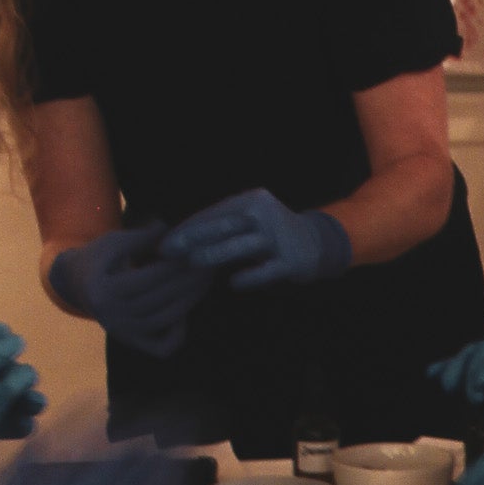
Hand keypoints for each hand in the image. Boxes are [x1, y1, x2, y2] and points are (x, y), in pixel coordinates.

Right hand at [49, 226, 211, 359]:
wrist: (76, 284)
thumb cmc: (99, 258)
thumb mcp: (113, 242)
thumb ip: (142, 238)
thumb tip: (173, 232)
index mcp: (101, 289)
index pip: (146, 277)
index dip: (172, 265)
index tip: (193, 251)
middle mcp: (110, 316)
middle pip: (158, 299)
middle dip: (187, 282)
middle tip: (208, 267)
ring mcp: (122, 332)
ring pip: (165, 320)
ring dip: (189, 301)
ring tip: (204, 282)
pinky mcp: (131, 342)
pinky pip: (162, 347)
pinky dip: (178, 334)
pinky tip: (185, 313)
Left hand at [161, 189, 351, 293]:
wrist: (319, 243)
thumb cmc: (271, 234)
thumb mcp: (251, 219)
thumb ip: (223, 225)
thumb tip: (179, 239)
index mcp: (253, 200)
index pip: (214, 213)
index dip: (188, 228)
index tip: (164, 243)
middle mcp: (266, 215)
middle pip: (224, 225)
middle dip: (193, 238)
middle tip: (169, 251)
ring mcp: (280, 238)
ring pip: (242, 246)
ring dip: (214, 254)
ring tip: (193, 263)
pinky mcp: (292, 262)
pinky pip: (265, 271)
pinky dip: (248, 277)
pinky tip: (233, 284)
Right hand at [427, 331, 483, 438]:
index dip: (483, 368)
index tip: (474, 390)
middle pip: (479, 352)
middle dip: (464, 370)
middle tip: (452, 391)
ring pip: (471, 360)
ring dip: (455, 372)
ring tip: (444, 388)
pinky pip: (470, 372)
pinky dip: (454, 374)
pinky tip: (432, 375)